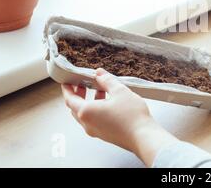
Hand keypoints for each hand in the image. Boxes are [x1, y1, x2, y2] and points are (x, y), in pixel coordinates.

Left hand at [61, 68, 178, 166]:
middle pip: (75, 107)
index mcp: (86, 111)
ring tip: (99, 90)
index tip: (67, 82)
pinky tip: (108, 102)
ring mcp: (95, 131)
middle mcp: (87, 123)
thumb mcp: (120, 91)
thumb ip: (107, 80)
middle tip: (82, 84)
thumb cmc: (131, 116)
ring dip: (88, 101)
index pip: (69, 99)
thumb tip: (99, 73)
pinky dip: (96, 109)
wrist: (143, 137)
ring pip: (85, 114)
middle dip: (78, 94)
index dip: (67, 89)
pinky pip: (94, 120)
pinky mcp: (104, 134)